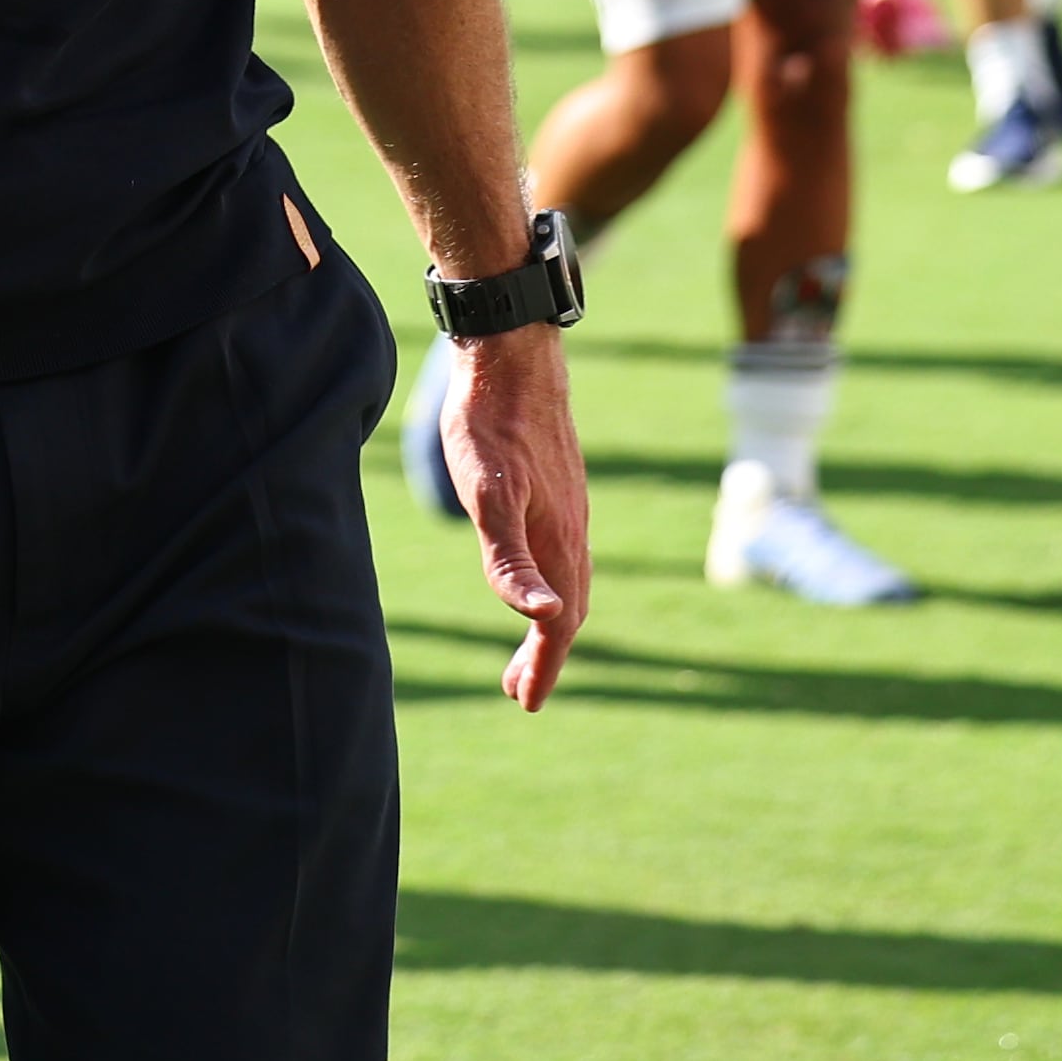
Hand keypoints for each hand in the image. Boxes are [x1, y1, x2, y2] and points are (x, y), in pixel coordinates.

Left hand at [438, 323, 591, 710]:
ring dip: (548, 622)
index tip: (525, 703)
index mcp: (558, 545)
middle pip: (566, 612)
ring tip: (524, 646)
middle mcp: (572, 533)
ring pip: (567, 581)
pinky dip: (549, 583)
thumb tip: (547, 620)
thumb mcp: (489, 498)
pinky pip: (563, 553)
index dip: (542, 665)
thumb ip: (511, 561)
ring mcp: (569, 510)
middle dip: (544, 656)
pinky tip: (533, 575)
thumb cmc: (491, 428)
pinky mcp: (559, 489)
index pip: (558, 625)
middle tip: (519, 690)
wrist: (512, 358)